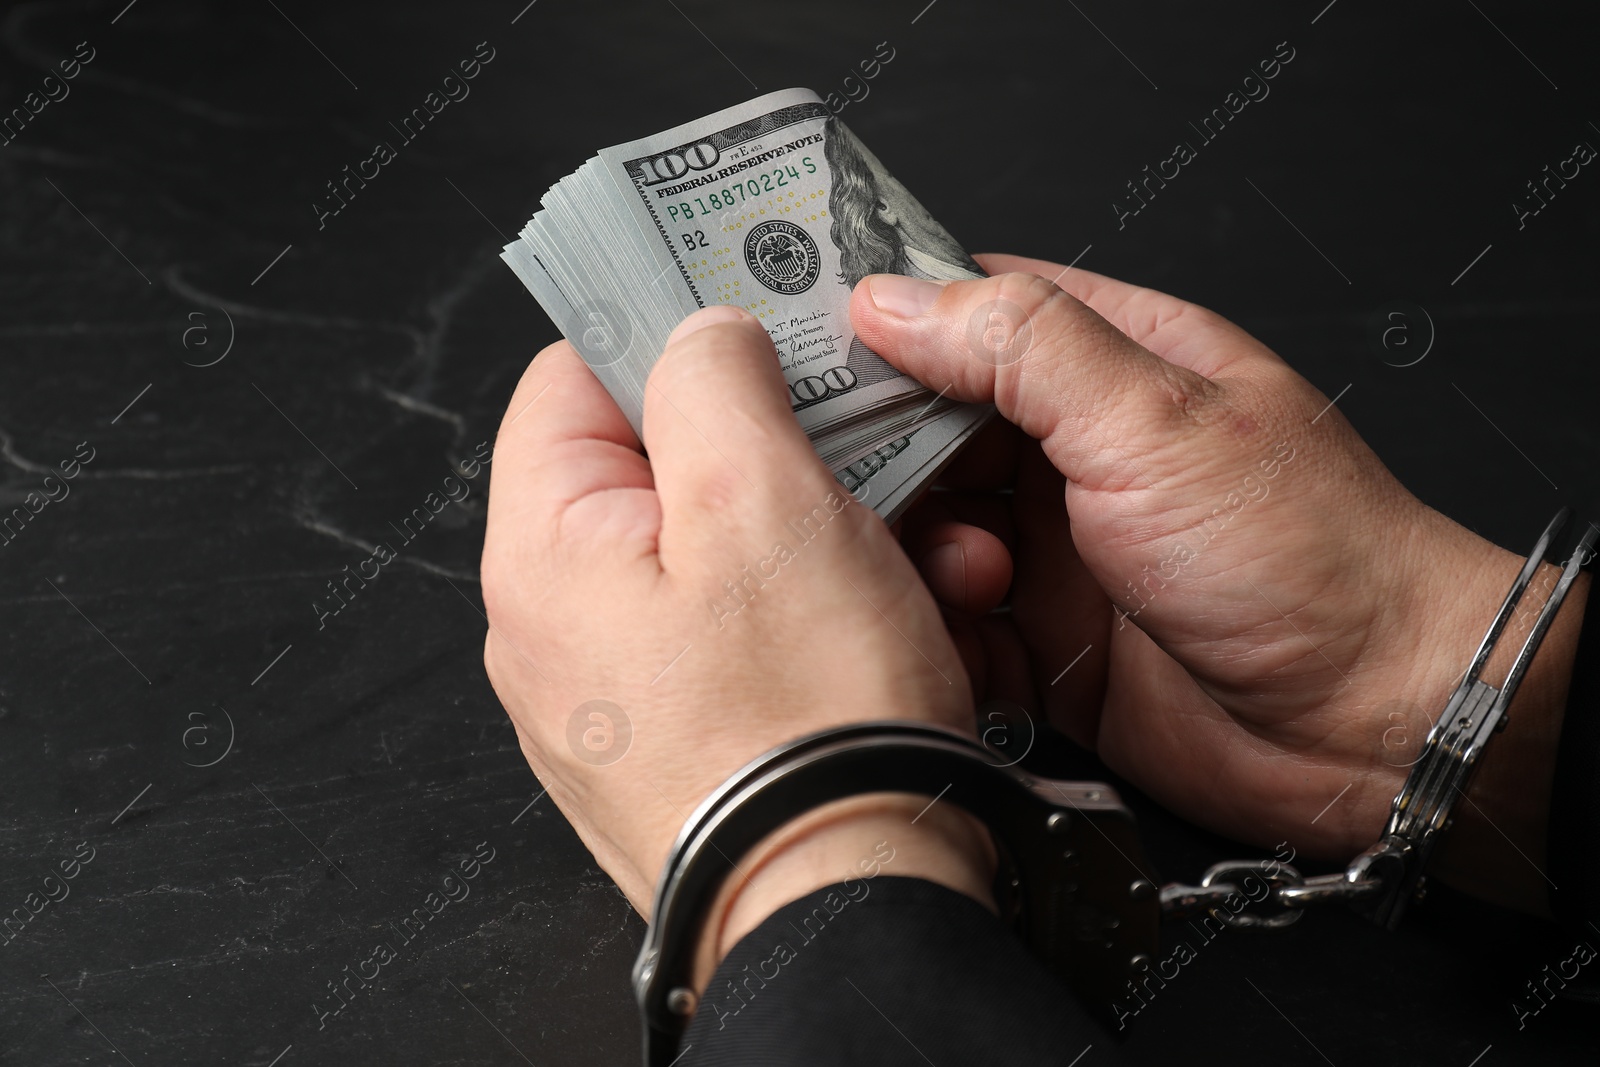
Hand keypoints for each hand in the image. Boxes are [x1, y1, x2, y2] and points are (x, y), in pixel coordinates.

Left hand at [480, 306, 993, 983]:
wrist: (849, 906)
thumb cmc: (806, 720)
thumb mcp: (763, 499)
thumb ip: (713, 381)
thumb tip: (697, 333)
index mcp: (542, 553)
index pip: (572, 378)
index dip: (669, 334)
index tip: (756, 323)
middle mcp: (554, 628)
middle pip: (657, 468)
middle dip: (777, 448)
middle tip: (862, 446)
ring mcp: (615, 694)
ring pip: (717, 553)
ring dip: (820, 531)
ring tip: (914, 550)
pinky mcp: (678, 739)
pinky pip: (739, 632)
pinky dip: (814, 607)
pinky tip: (895, 615)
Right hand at [851, 254, 1587, 912]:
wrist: (1374, 724)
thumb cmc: (1311, 556)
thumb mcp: (1155, 417)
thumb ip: (1019, 345)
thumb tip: (894, 299)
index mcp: (1110, 365)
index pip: (967, 311)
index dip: (887, 326)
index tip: (812, 354)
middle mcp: (1075, 453)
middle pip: (926, 429)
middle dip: (890, 461)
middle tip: (876, 489)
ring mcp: (1057, 551)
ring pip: (926, 534)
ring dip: (924, 557)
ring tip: (976, 582)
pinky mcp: (1047, 645)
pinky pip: (952, 631)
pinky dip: (943, 638)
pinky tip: (974, 646)